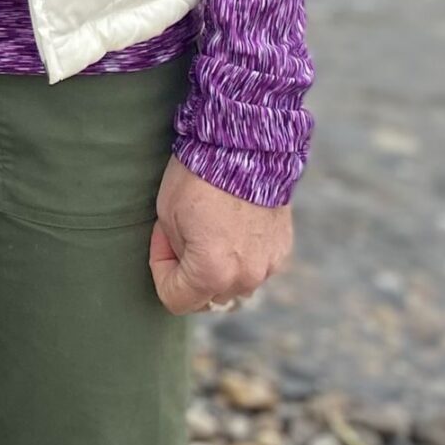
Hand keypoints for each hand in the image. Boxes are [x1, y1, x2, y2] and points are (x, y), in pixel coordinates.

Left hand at [148, 156, 292, 314]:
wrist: (244, 145)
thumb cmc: (198, 176)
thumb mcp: (167, 216)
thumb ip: (177, 255)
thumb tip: (186, 267)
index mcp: (212, 273)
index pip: (175, 299)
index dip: (161, 270)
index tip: (163, 240)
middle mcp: (245, 278)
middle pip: (206, 296)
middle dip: (189, 271)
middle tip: (184, 232)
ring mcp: (268, 266)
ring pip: (233, 285)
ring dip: (218, 268)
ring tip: (210, 228)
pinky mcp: (282, 250)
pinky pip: (255, 266)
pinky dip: (242, 255)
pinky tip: (234, 223)